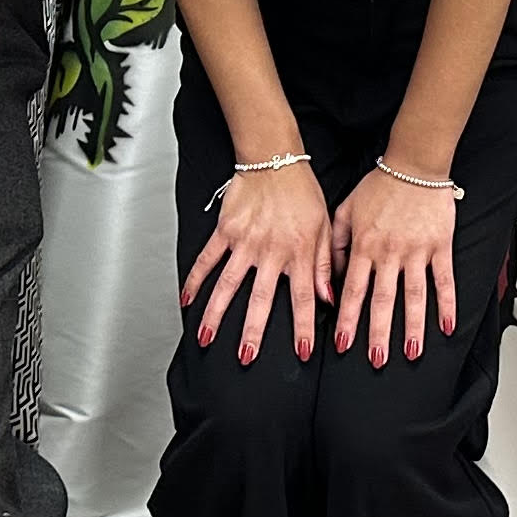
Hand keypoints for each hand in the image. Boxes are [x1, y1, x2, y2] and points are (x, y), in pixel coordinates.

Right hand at [184, 159, 330, 366]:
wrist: (274, 159)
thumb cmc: (303, 193)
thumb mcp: (325, 227)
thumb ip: (326, 265)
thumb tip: (329, 299)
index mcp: (300, 252)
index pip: (303, 297)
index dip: (303, 327)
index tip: (302, 352)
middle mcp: (271, 251)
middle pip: (261, 298)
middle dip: (253, 331)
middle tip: (246, 357)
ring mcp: (245, 242)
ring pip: (228, 284)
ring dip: (216, 313)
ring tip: (206, 338)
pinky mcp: (225, 231)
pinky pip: (207, 259)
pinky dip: (195, 279)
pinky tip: (187, 300)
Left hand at [333, 164, 458, 365]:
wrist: (414, 163)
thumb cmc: (378, 186)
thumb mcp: (345, 211)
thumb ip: (335, 246)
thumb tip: (328, 278)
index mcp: (365, 246)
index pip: (353, 290)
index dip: (348, 320)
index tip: (343, 344)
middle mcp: (390, 253)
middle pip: (383, 300)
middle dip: (378, 333)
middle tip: (376, 360)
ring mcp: (418, 251)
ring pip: (415, 295)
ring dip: (412, 327)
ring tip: (411, 353)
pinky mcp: (441, 245)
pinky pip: (445, 279)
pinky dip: (447, 304)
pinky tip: (447, 326)